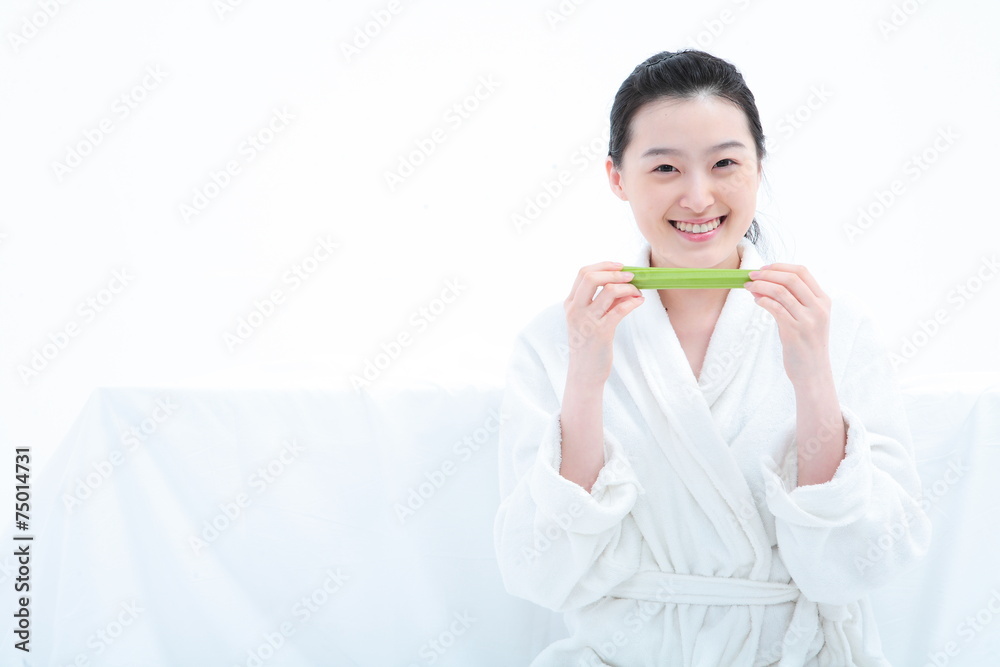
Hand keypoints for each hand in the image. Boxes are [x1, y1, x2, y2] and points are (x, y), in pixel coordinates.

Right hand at [564, 261, 643, 384]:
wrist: (584, 372)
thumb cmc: (590, 345)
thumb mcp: (590, 319)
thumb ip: (603, 302)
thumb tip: (625, 285)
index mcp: (570, 303)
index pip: (583, 273)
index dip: (604, 265)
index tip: (620, 267)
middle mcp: (575, 309)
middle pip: (591, 277)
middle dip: (615, 272)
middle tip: (631, 276)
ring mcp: (587, 320)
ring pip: (609, 291)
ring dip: (628, 288)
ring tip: (638, 292)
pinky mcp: (601, 332)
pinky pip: (620, 309)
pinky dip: (633, 302)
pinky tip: (639, 302)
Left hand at [744, 264, 832, 387]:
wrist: (813, 372)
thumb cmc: (806, 343)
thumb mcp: (807, 318)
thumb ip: (791, 300)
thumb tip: (762, 282)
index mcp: (823, 300)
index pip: (802, 272)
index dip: (780, 266)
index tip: (764, 268)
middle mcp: (818, 308)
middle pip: (791, 278)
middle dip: (767, 273)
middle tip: (751, 275)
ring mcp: (808, 320)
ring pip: (781, 292)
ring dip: (761, 286)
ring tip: (748, 286)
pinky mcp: (794, 332)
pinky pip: (775, 308)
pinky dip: (763, 300)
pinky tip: (756, 300)